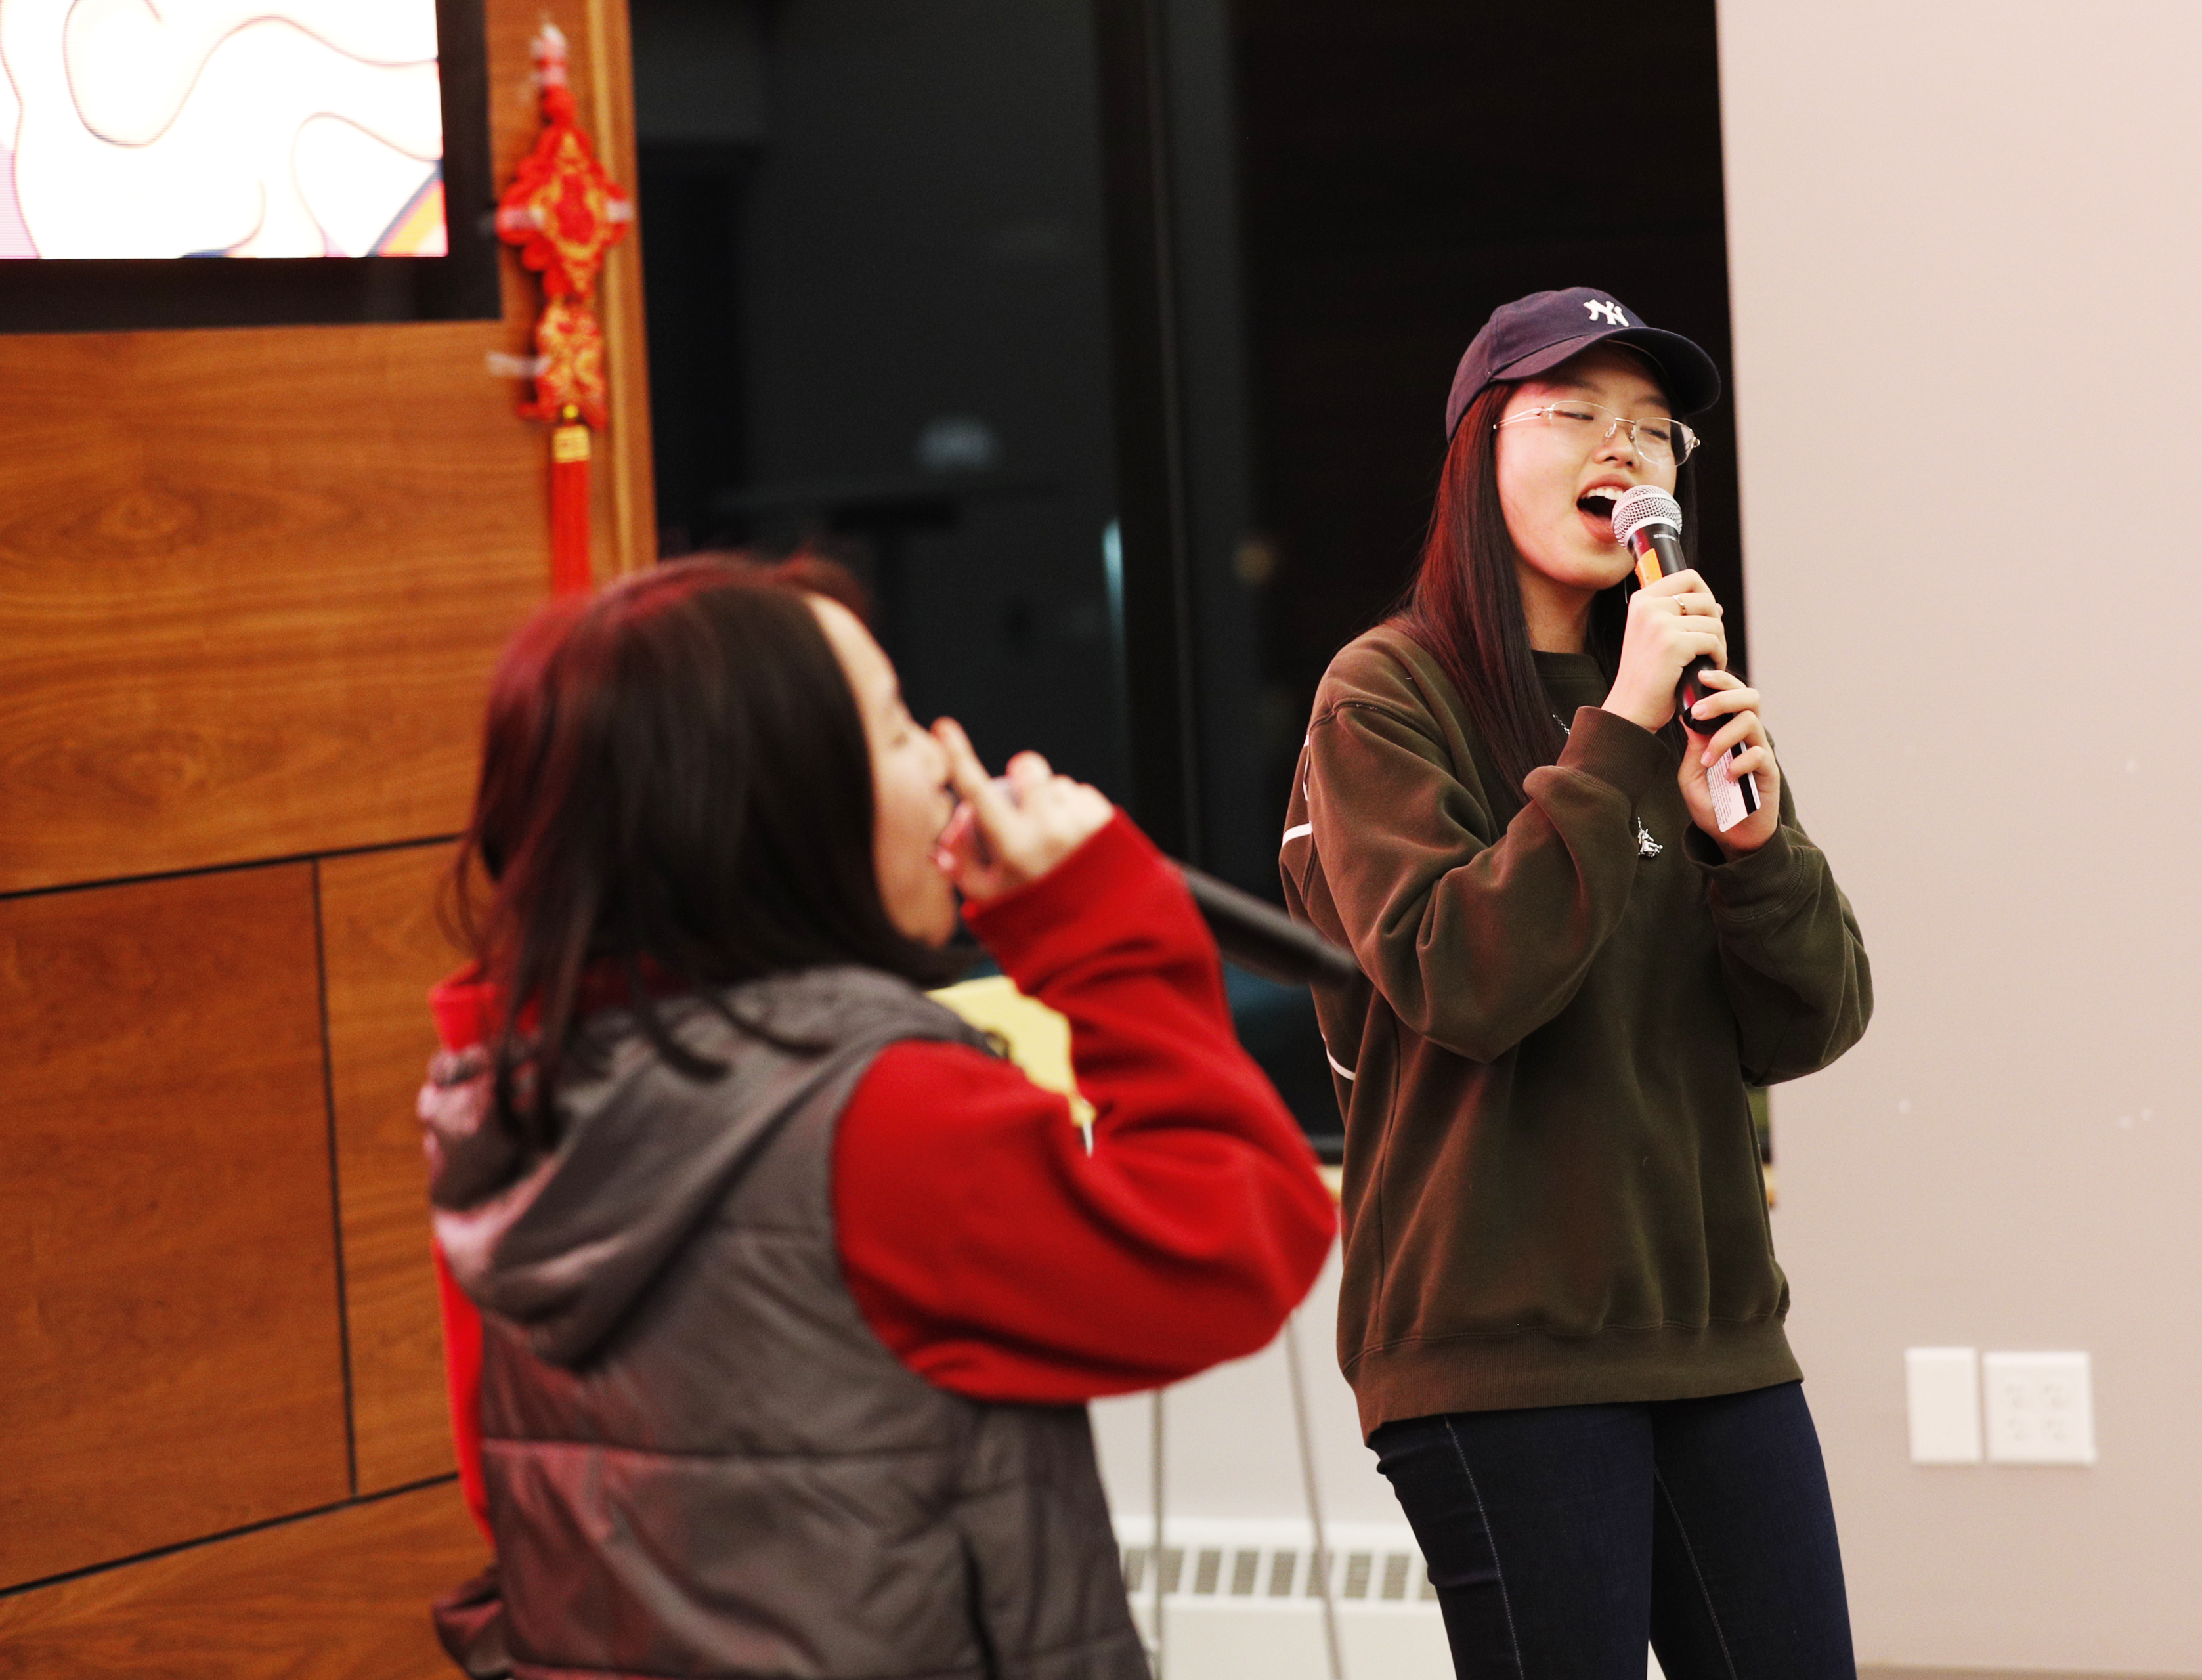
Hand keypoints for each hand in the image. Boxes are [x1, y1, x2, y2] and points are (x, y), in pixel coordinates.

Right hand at [932, 719, 1114, 903]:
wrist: (1100, 943)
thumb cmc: (1036, 920)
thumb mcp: (988, 900)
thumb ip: (961, 862)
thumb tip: (951, 826)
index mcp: (1013, 849)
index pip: (978, 791)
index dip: (958, 756)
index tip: (945, 728)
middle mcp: (1049, 831)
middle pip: (1028, 768)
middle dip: (1021, 778)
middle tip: (1021, 802)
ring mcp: (1083, 825)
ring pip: (1057, 783)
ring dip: (1050, 800)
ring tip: (1052, 837)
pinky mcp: (1110, 824)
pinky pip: (1084, 794)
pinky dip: (1075, 809)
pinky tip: (1075, 839)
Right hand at [1602, 569, 1726, 732]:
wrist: (1631, 707)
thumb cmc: (1645, 677)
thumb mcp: (1655, 637)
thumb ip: (1680, 617)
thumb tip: (1716, 606)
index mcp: (1641, 601)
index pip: (1688, 577)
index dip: (1705, 594)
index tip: (1704, 617)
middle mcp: (1648, 607)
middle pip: (1706, 600)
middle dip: (1715, 623)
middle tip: (1708, 646)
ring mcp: (1660, 624)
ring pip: (1714, 622)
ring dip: (1718, 644)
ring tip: (1705, 661)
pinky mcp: (1674, 644)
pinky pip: (1714, 642)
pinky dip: (1718, 658)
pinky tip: (1706, 670)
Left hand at [1679, 667, 1780, 854]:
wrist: (1730, 836)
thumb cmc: (1712, 804)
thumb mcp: (1691, 773)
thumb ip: (1694, 746)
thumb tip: (1690, 716)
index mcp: (1729, 732)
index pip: (1732, 696)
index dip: (1721, 682)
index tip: (1700, 677)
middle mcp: (1747, 738)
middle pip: (1749, 698)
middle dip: (1723, 698)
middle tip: (1700, 712)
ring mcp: (1760, 752)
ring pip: (1751, 721)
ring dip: (1723, 737)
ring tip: (1708, 762)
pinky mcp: (1769, 773)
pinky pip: (1759, 753)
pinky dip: (1739, 762)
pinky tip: (1728, 776)